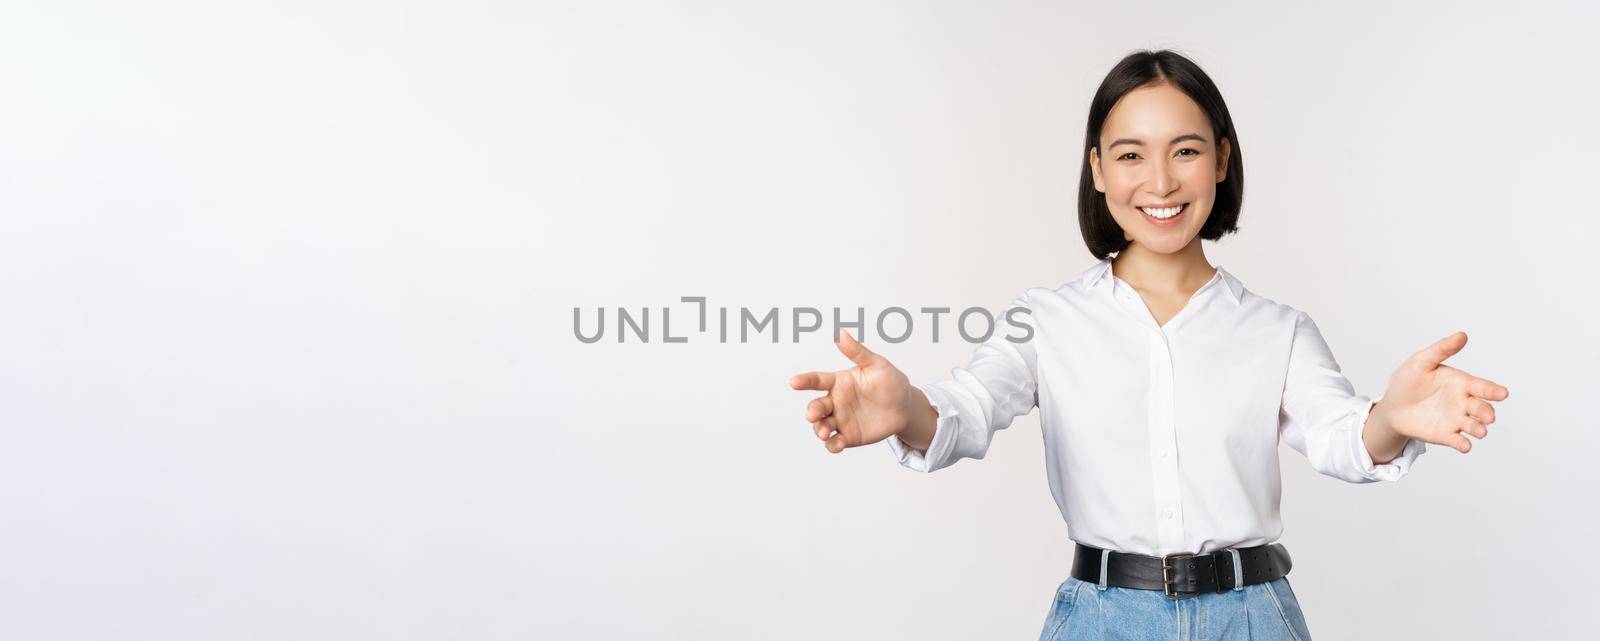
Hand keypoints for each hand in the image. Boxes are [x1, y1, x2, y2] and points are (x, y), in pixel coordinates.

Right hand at [788, 331, 913, 452]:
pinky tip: (837, 444)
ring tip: (825, 433)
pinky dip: (832, 445)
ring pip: (821, 426)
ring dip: (819, 430)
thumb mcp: (877, 365)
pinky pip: (835, 443)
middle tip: (813, 415)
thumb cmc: (890, 382)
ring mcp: (840, 420)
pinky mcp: (849, 436)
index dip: (804, 381)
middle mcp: (835, 401)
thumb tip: (841, 333)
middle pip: (816, 406)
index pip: (817, 380)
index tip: (793, 382)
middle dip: (812, 412)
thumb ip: (857, 352)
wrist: (905, 407)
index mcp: (838, 382)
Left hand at [1378, 331, 1509, 452]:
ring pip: (1474, 426)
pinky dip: (1463, 444)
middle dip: (1487, 413)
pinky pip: (1459, 441)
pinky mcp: (1446, 435)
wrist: (1392, 405)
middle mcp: (1463, 403)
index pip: (1482, 387)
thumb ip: (1441, 350)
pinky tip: (1465, 445)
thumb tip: (1462, 335)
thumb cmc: (1408, 381)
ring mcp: (1456, 420)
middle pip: (1481, 408)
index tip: (1503, 393)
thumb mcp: (1421, 362)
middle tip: (1489, 417)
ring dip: (1479, 429)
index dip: (1493, 390)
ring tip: (1480, 431)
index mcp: (1461, 383)